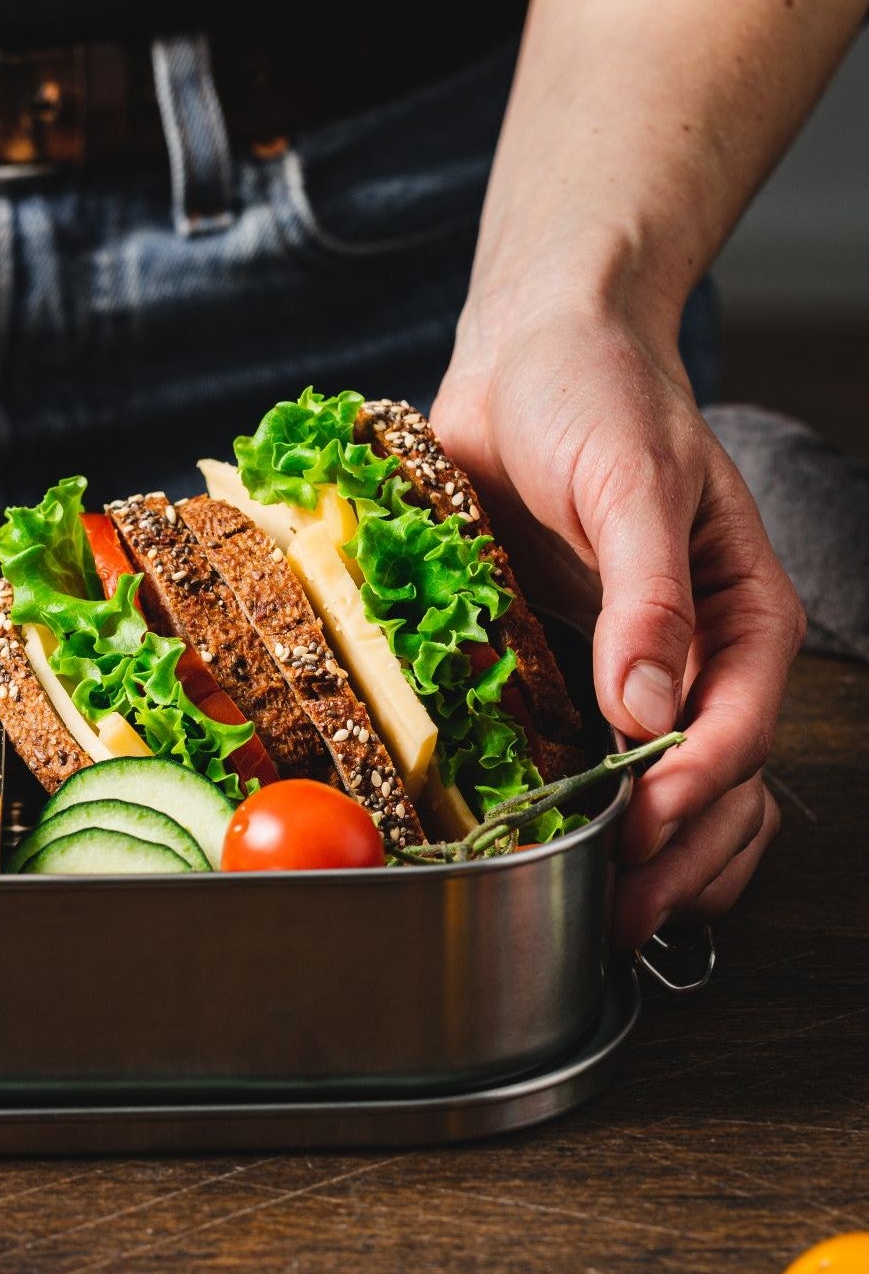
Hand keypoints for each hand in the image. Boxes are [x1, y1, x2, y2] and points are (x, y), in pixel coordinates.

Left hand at [431, 303, 804, 947]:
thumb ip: (647, 594)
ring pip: (681, 795)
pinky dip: (607, 818)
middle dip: (682, 856)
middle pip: (722, 785)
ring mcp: (641, 673)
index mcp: (742, 610)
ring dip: (658, 861)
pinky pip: (606, 767)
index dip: (697, 788)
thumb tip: (650, 707)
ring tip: (604, 913)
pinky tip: (579, 857)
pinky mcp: (578, 672)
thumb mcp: (631, 480)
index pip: (741, 726)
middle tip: (618, 913)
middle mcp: (702, 654)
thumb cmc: (594, 397)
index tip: (643, 832)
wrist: (531, 360)